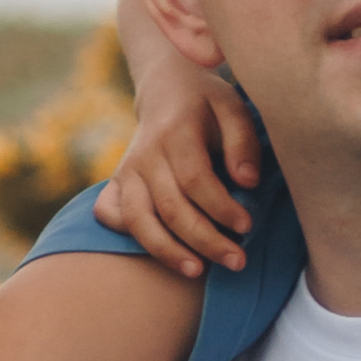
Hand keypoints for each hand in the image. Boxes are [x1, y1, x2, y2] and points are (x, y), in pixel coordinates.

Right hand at [92, 66, 261, 278]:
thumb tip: (247, 183)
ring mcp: (126, 169)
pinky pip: (112, 215)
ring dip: (167, 251)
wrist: (165, 88)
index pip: (195, 179)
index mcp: (175, 132)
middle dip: (205, 240)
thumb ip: (242, 142)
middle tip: (237, 261)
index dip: (221, 208)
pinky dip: (130, 236)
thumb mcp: (232, 107)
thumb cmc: (206, 103)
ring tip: (197, 271)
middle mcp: (145, 154)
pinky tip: (161, 252)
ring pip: (139, 219)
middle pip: (171, 207)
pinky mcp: (116, 181)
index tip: (247, 226)